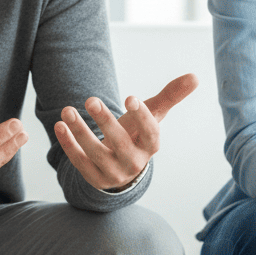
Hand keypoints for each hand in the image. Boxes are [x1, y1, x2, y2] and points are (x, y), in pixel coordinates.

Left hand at [54, 73, 197, 190]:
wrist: (121, 167)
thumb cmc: (137, 134)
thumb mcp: (153, 116)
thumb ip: (171, 96)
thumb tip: (195, 76)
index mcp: (151, 146)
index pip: (150, 133)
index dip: (142, 117)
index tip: (130, 97)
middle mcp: (134, 162)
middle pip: (120, 143)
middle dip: (104, 121)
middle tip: (91, 99)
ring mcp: (113, 172)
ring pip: (96, 153)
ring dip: (80, 131)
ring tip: (67, 110)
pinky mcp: (94, 178)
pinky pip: (79, 161)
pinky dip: (68, 143)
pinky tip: (60, 125)